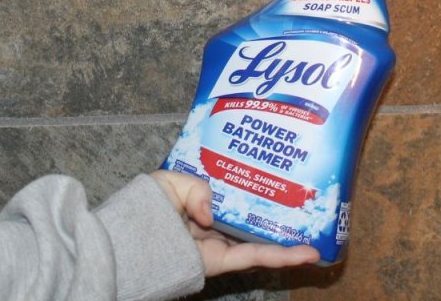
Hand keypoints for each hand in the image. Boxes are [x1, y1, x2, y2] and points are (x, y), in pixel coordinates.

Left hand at [150, 170, 320, 276]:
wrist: (124, 243)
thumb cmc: (140, 210)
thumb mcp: (168, 181)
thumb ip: (197, 188)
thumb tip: (213, 216)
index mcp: (201, 204)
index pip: (234, 196)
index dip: (257, 190)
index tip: (280, 179)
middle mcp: (214, 226)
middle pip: (253, 221)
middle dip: (280, 218)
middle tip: (308, 210)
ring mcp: (219, 245)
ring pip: (261, 243)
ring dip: (290, 246)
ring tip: (316, 244)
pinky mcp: (219, 262)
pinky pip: (254, 257)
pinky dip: (281, 257)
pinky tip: (304, 255)